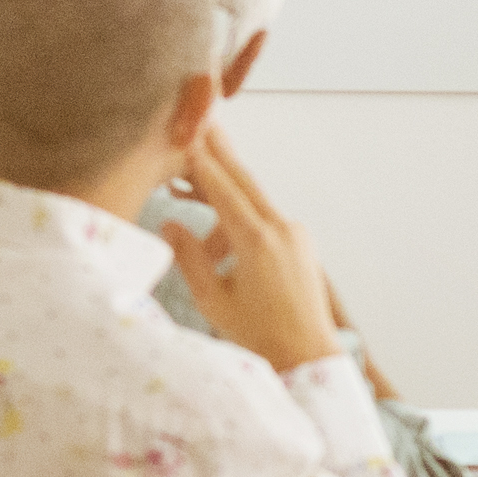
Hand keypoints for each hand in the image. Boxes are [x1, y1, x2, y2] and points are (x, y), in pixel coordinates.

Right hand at [164, 125, 344, 372]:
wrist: (309, 358)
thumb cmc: (259, 337)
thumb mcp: (213, 300)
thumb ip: (190, 257)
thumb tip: (169, 222)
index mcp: (258, 240)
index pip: (221, 186)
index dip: (198, 157)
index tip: (181, 130)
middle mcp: (281, 229)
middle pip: (242, 179)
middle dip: (217, 150)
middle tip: (197, 118)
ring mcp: (295, 235)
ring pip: (252, 199)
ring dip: (220, 191)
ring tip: (180, 187)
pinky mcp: (300, 244)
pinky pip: (265, 218)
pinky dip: (239, 214)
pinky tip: (213, 227)